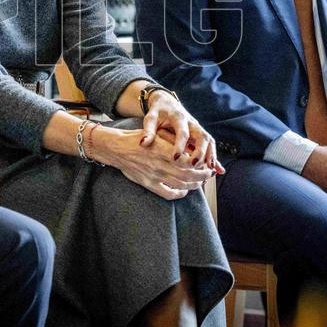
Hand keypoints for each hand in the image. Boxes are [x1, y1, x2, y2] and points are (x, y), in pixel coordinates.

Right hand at [92, 126, 212, 200]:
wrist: (117, 148)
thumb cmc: (138, 138)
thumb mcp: (156, 133)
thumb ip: (173, 140)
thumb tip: (190, 147)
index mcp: (163, 149)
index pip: (188, 161)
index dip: (201, 164)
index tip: (207, 163)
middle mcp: (160, 164)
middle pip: (188, 175)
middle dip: (202, 176)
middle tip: (209, 174)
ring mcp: (154, 176)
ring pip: (181, 185)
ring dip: (194, 185)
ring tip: (200, 182)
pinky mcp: (149, 184)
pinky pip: (168, 193)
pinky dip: (179, 194)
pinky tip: (184, 190)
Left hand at [141, 91, 223, 174]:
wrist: (167, 103)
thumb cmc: (158, 112)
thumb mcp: (151, 118)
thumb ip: (148, 130)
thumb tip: (143, 143)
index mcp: (179, 117)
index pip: (182, 132)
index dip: (180, 144)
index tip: (175, 158)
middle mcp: (192, 123)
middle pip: (202, 136)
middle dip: (200, 151)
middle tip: (195, 165)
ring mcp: (198, 129)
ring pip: (209, 141)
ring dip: (211, 155)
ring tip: (209, 170)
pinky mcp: (200, 135)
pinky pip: (210, 146)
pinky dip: (213, 157)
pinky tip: (218, 170)